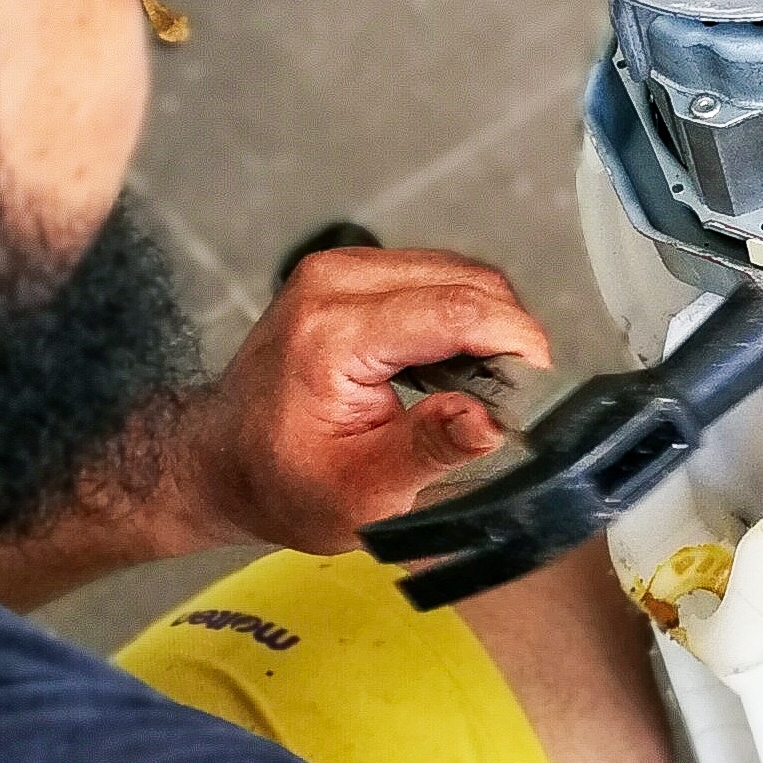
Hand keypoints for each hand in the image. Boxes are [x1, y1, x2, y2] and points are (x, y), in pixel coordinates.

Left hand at [172, 242, 552, 555]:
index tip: (541, 392)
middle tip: (516, 400)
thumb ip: (429, 451)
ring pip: (459, 273)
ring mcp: (341, 268)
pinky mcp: (352, 271)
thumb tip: (492, 420)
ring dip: (489, 325)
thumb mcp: (360, 493)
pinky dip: (463, 317)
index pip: (456, 310)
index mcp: (333, 334)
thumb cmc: (281, 484)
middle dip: (509, 338)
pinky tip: (458, 366)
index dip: (516, 345)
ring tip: (486, 388)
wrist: (220, 460)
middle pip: (467, 283)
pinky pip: (436, 277)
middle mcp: (334, 282)